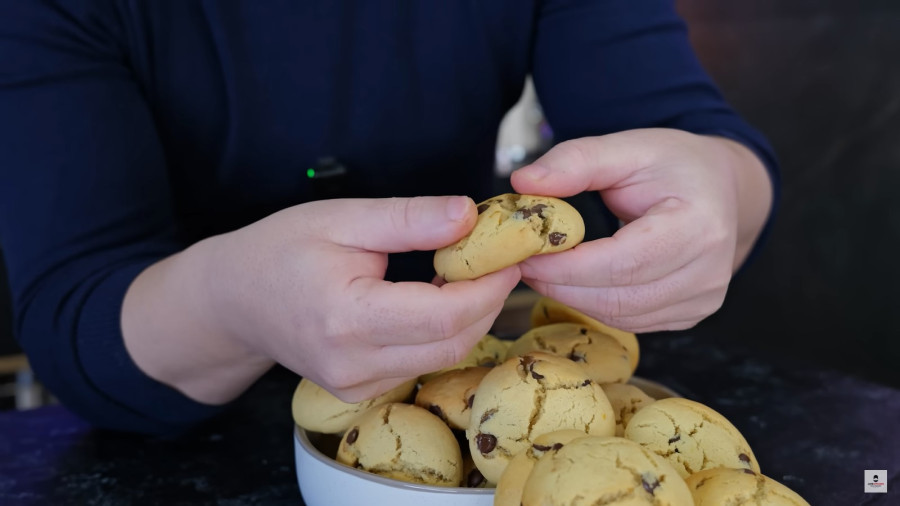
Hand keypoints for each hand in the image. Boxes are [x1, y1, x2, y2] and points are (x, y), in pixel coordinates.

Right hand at [205, 196, 520, 401]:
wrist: (233, 299)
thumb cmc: (281, 250)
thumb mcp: (344, 218)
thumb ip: (410, 219)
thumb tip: (470, 214)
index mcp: (347, 317)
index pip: (445, 315)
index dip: (489, 286)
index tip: (509, 254)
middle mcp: (352, 364)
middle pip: (454, 343)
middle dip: (488, 301)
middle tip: (497, 260)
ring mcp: (355, 385)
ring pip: (443, 358)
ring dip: (468, 317)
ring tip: (465, 273)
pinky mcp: (359, 390)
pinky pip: (421, 364)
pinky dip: (443, 333)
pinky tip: (435, 298)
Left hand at [510, 128, 771, 331]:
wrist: (720, 187)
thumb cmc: (673, 165)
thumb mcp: (627, 147)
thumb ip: (576, 161)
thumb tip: (523, 183)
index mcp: (700, 225)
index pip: (623, 262)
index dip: (567, 266)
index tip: (524, 254)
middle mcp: (710, 271)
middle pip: (619, 297)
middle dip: (561, 285)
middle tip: (522, 264)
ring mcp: (703, 299)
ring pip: (620, 315)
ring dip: (572, 297)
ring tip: (543, 269)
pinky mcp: (691, 314)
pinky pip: (630, 320)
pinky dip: (594, 304)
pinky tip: (573, 281)